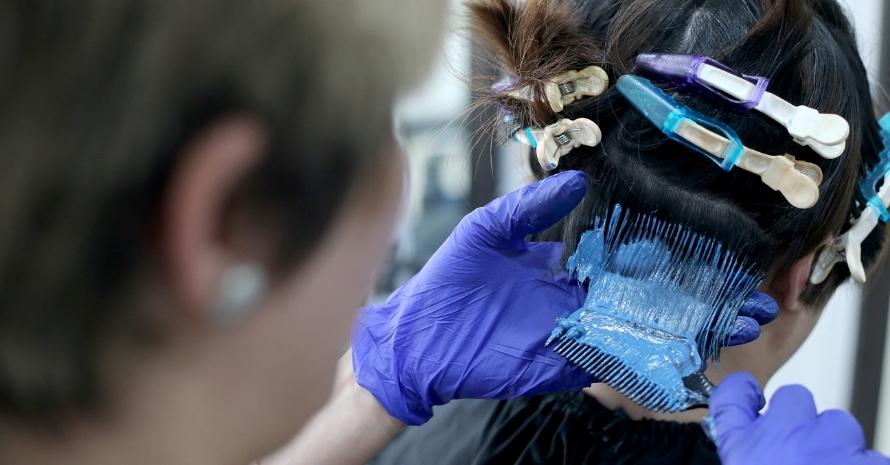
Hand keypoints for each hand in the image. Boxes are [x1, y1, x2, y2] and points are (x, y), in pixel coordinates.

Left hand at [353, 171, 779, 425]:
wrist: (415, 335)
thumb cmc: (448, 279)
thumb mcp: (489, 228)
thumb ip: (531, 207)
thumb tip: (574, 178)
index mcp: (564, 273)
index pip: (625, 266)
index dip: (665, 261)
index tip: (706, 252)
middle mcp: (576, 306)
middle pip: (645, 305)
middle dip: (694, 304)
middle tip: (745, 299)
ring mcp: (572, 338)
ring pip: (638, 336)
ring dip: (685, 335)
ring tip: (734, 328)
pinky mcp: (559, 367)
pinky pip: (608, 366)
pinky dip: (647, 365)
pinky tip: (687, 361)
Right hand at [708, 372, 889, 464]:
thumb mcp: (739, 464)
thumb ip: (741, 447)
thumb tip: (744, 432)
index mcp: (745, 446)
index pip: (733, 396)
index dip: (742, 391)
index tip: (750, 396)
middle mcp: (784, 437)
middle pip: (794, 399)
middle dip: (799, 420)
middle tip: (800, 451)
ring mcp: (830, 446)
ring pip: (838, 424)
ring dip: (836, 445)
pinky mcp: (868, 462)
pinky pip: (870, 455)